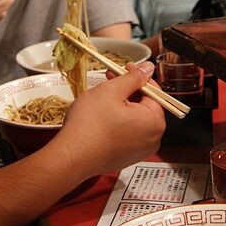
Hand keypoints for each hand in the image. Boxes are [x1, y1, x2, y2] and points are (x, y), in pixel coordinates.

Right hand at [56, 62, 165, 177]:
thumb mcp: (111, 91)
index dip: (137, 76)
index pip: (154, 91)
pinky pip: (128, 132)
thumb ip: (133, 78)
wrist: (71, 157)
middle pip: (145, 105)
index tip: (124, 68)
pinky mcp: (127, 156)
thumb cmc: (90, 125)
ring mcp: (140, 150)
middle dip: (128, 90)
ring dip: (122, 104)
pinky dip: (118, 120)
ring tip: (103, 96)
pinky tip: (102, 114)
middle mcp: (153, 139)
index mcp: (154, 122)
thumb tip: (148, 69)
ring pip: (135, 118)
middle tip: (111, 79)